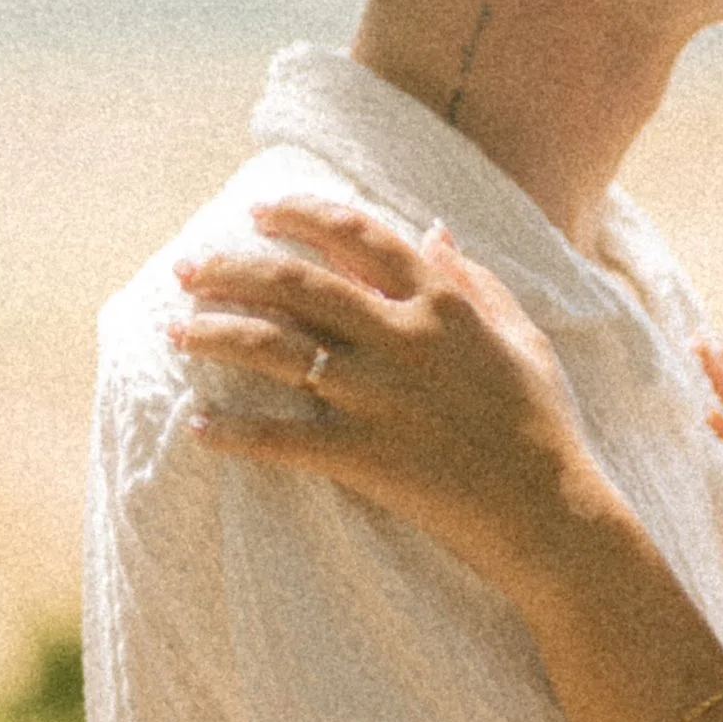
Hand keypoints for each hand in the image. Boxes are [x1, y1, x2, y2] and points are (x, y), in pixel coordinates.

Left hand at [170, 197, 628, 594]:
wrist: (549, 511)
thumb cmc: (542, 422)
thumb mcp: (521, 335)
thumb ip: (475, 279)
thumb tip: (434, 230)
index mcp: (443, 303)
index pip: (360, 235)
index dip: (302, 214)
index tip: (259, 210)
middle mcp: (404, 338)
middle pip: (298, 283)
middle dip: (232, 268)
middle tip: (187, 267)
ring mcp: (378, 397)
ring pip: (275, 349)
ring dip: (215, 335)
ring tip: (172, 330)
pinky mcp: (363, 456)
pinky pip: (281, 439)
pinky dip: (234, 433)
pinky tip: (198, 427)